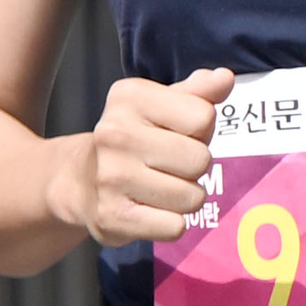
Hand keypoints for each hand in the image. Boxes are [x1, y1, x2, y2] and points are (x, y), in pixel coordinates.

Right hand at [65, 67, 234, 245]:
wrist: (80, 181)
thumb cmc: (136, 138)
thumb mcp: (162, 106)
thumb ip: (198, 92)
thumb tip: (225, 78)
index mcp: (129, 97)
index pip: (204, 117)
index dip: (199, 130)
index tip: (175, 134)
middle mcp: (115, 134)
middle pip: (201, 160)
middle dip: (194, 167)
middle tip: (167, 166)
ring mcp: (112, 177)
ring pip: (193, 197)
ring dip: (185, 197)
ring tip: (159, 188)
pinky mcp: (113, 217)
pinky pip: (175, 227)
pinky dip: (171, 224)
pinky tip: (150, 211)